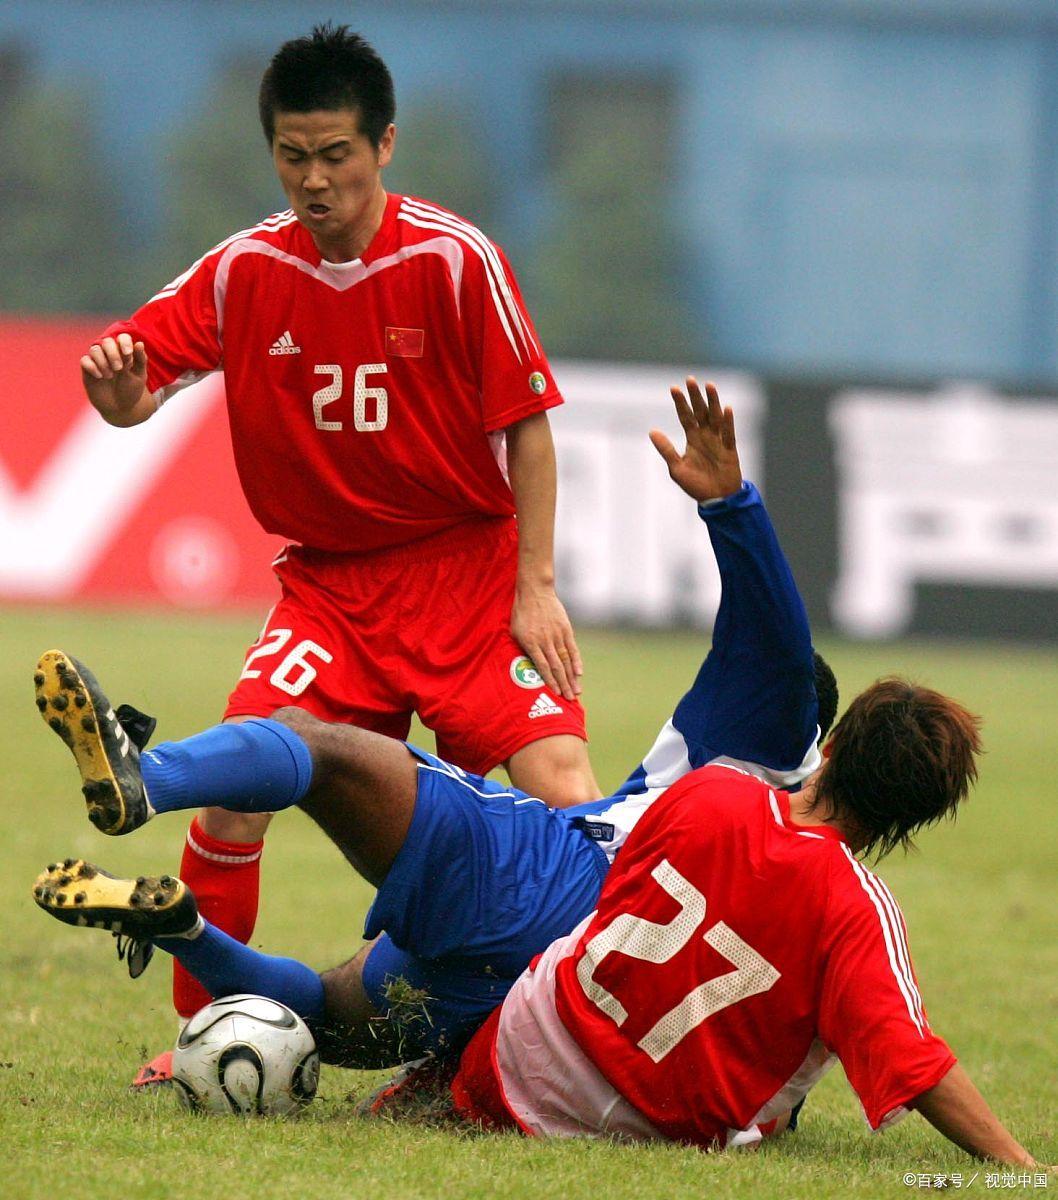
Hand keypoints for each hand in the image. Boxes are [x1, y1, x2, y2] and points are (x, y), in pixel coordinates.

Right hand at [80, 334, 150, 424]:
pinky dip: (92, 367)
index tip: (128, 353)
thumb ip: (140, 360)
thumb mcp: (139, 376)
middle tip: (119, 369)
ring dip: (103, 362)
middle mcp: (110, 355)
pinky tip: (100, 377)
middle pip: (107, 341)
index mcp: (124, 353)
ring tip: (110, 376)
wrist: (120, 409)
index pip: (122, 338)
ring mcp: (98, 362)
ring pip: (95, 349)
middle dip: (113, 353)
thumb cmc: (131, 390)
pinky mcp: (88, 370)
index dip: (124, 342)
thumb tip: (140, 343)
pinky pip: (85, 360)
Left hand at [511, 583, 582, 700]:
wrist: (535, 592)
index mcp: (531, 643)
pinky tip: (579, 673)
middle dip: (563, 685)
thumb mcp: (515, 632)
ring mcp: (557, 635)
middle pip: (556, 667)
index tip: (555, 694)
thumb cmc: (521, 613)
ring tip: (576, 691)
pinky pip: (572, 648)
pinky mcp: (565, 629)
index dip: (550, 682)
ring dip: (571, 678)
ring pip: (566, 660)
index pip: (542, 667)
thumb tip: (528, 667)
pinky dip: (576, 661)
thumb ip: (523, 649)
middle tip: (569, 700)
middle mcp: (545, 641)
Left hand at [649, 377, 741, 503]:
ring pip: (716, 417)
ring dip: (713, 402)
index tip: (674, 388)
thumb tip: (652, 431)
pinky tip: (726, 408)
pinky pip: (729, 433)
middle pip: (700, 412)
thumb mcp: (677, 467)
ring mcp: (719, 441)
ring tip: (709, 386)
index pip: (685, 416)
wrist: (716, 499)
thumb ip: (666, 449)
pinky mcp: (730, 449)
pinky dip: (728, 422)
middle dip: (696, 396)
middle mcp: (706, 436)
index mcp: (692, 438)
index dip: (680, 403)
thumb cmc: (696, 484)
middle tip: (691, 380)